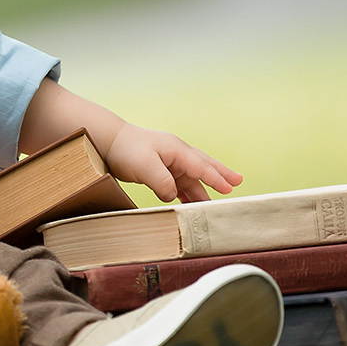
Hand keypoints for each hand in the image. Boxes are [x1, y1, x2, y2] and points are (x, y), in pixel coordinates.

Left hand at [106, 123, 241, 203]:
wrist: (107, 140)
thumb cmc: (126, 149)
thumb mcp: (144, 166)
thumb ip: (162, 182)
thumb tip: (173, 197)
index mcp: (176, 150)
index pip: (200, 166)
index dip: (216, 178)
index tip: (230, 187)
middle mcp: (176, 154)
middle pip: (203, 166)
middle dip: (221, 175)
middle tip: (238, 181)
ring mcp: (169, 162)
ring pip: (191, 178)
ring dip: (203, 190)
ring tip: (215, 204)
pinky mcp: (160, 170)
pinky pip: (179, 183)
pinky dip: (187, 193)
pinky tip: (190, 203)